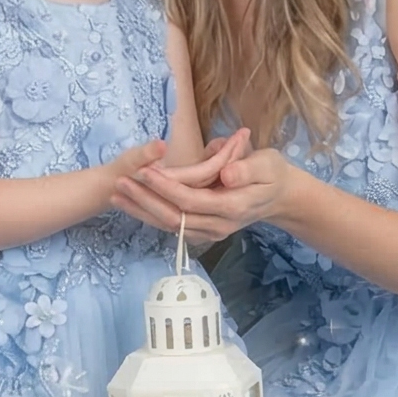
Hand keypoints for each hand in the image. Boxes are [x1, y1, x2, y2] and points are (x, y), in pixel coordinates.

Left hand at [115, 144, 299, 244]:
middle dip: (145, 200)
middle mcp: (218, 225)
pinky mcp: (203, 231)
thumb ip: (247, 169)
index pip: (191, 200)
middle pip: (174, 217)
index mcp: (232, 208)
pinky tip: (132, 204)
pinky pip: (172, 226)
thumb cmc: (273, 174)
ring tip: (117, 195)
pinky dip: (150, 215)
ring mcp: (210, 232)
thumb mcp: (267, 165)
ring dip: (142, 211)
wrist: (280, 197)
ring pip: (169, 225)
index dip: (166, 187)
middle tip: (120, 182)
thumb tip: (227, 174)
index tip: (145, 170)